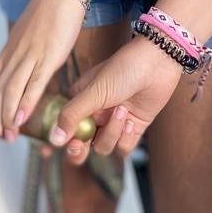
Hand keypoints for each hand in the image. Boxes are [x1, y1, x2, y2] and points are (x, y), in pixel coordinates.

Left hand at [0, 0, 84, 140]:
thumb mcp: (30, 36)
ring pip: (9, 91)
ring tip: (9, 135)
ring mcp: (28, 55)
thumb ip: (24, 54)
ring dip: (6, 117)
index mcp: (8, 52)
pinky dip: (25, 103)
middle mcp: (13, 55)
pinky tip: (22, 118)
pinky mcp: (47, 55)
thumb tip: (24, 69)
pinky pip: (32, 82)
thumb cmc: (50, 12)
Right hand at [49, 37, 183, 164]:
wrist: (158, 62)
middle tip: (79, 147)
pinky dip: (125, 138)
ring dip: (111, 133)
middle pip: (81, 144)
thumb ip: (72, 115)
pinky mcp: (133, 128)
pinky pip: (123, 147)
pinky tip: (131, 121)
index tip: (53, 149)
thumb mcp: (94, 91)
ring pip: (102, 147)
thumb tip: (54, 138)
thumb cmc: (124, 68)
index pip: (64, 126)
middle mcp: (95, 113)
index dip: (60, 140)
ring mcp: (114, 122)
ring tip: (121, 111)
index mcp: (80, 101)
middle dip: (79, 149)